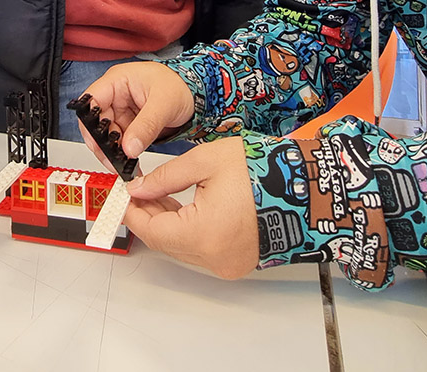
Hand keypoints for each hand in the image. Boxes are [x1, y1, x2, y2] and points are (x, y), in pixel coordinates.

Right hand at [78, 61, 193, 160]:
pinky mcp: (129, 124)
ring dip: (112, 151)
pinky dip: (122, 153)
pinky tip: (129, 163)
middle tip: (113, 160)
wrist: (196, 93)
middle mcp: (115, 95)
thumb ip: (146, 126)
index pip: (92, 100)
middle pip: (95, 121)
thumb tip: (129, 148)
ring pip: (105, 135)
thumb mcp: (164, 104)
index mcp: (118, 80)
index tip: (97, 142)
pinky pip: (119, 141)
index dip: (89, 121)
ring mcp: (121, 110)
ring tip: (123, 165)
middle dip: (101, 143)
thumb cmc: (180, 86)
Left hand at [125, 139, 258, 278]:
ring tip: (159, 193)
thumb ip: (165, 177)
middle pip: (165, 241)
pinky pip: (200, 249)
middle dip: (148, 214)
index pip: (153, 231)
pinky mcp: (236, 261)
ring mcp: (228, 264)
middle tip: (139, 189)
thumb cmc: (262, 170)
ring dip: (166, 222)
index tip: (123, 195)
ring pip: (181, 247)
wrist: (303, 185)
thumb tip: (138, 188)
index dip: (133, 212)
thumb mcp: (205, 162)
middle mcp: (215, 258)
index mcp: (205, 234)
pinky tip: (182, 206)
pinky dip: (187, 230)